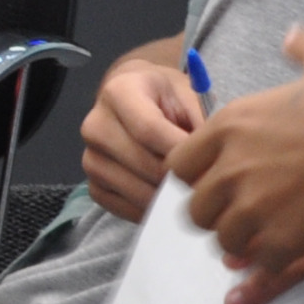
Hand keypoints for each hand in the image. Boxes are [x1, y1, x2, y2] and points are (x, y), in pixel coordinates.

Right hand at [80, 51, 202, 222]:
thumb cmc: (167, 98)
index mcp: (118, 92)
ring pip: (136, 191)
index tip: (209, 163)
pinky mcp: (93, 186)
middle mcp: (96, 125)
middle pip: (143, 164)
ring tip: (193, 192)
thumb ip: (200, 123)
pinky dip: (153, 210)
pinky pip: (125, 208)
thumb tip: (213, 163)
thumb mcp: (187, 95)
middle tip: (208, 185)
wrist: (136, 100)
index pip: (148, 129)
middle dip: (180, 178)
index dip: (181, 151)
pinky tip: (171, 200)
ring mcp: (91, 158)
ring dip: (169, 198)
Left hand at [172, 29, 303, 275]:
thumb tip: (292, 37)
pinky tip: (298, 245)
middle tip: (249, 210)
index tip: (226, 175)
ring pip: (223, 241)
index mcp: (230, 124)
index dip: (200, 174)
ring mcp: (253, 209)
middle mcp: (231, 168)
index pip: (179, 163)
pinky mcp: (280, 243)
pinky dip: (275, 259)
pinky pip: (261, 263)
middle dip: (218, 213)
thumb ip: (303, 48)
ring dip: (244, 240)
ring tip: (273, 231)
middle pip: (195, 209)